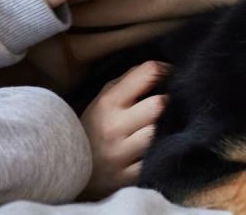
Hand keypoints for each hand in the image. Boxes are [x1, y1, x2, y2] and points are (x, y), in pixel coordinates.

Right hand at [79, 61, 168, 199]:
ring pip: (158, 134)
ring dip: (167, 129)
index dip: (165, 70)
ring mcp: (120, 154)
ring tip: (167, 126)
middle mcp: (114, 127)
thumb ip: (128, 82)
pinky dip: (161, 153)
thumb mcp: (103, 100)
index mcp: (108, 103)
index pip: (146, 73)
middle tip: (173, 103)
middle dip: (170, 101)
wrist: (72, 170)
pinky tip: (160, 148)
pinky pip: (155, 161)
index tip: (171, 75)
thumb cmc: (95, 128)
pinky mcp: (128, 177)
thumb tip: (160, 68)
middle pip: (158, 105)